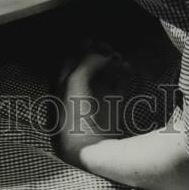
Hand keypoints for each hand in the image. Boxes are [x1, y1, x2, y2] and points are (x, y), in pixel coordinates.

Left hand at [54, 44, 132, 167]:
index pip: (69, 60)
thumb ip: (85, 64)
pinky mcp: (111, 109)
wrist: (89, 150)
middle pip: (87, 65)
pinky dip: (123, 75)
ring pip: (104, 73)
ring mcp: (95, 99)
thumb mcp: (75, 83)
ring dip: (112, 63)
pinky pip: (117, 86)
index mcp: (61, 85)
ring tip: (119, 57)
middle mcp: (77, 91)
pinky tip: (127, 68)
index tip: (91, 39)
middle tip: (108, 46)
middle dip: (98, 54)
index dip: (79, 48)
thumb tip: (99, 53)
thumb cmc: (74, 117)